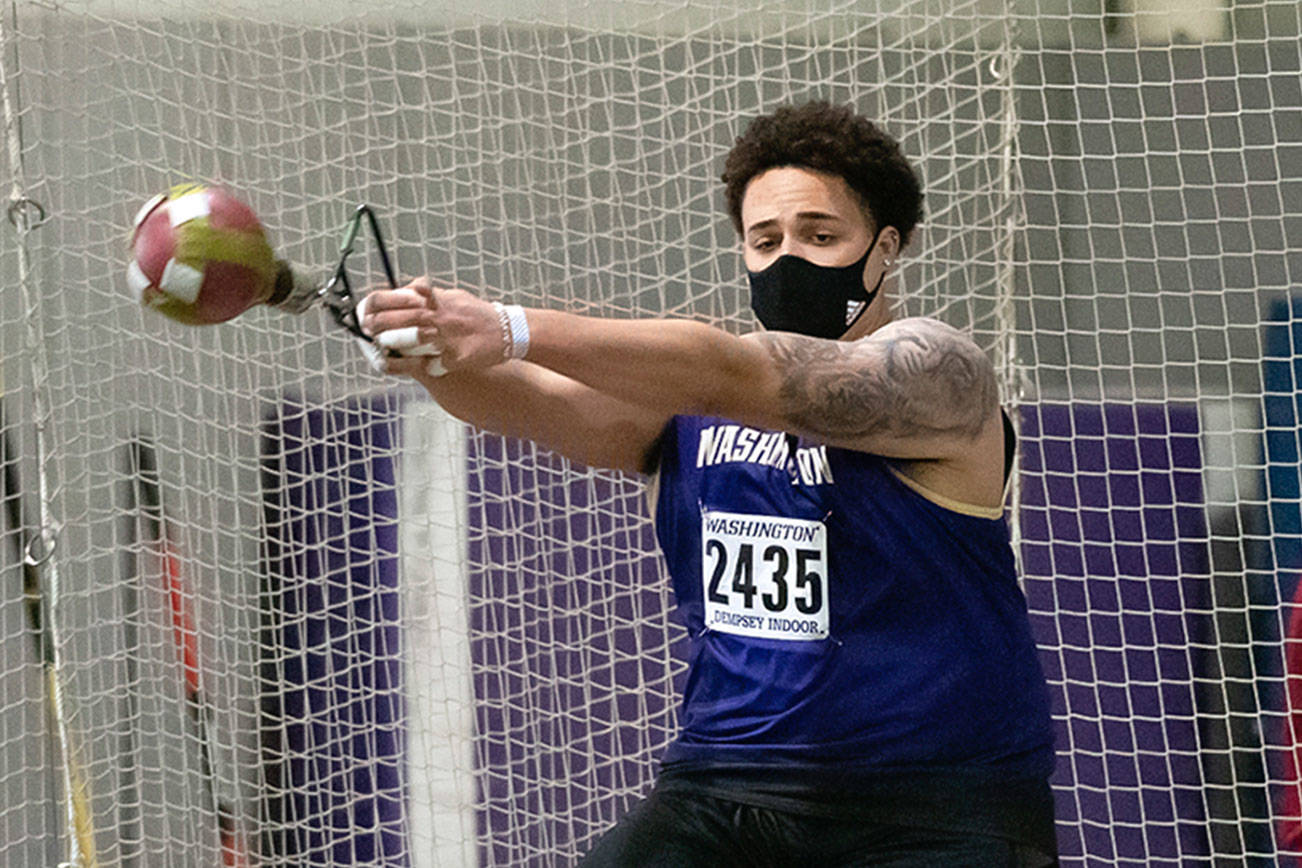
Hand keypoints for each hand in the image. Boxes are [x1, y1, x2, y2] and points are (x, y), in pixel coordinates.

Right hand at [357, 279, 440, 376]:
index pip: (376, 300)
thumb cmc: (422, 316)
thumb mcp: (422, 303)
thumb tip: (422, 286)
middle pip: (380, 320)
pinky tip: (428, 356)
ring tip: (435, 333)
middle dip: (408, 318)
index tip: (419, 300)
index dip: (396, 299)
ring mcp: (372, 347)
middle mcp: (366, 327)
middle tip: (431, 316)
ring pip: (385, 341)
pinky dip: (410, 361)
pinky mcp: (382, 364)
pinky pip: (391, 365)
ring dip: (411, 337)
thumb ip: (422, 293)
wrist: (431, 343)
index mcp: (370, 307)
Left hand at [362, 277, 506, 377]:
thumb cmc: (477, 313)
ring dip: (393, 347)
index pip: (397, 298)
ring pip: (410, 343)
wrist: (508, 330)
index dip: (376, 306)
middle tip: (368, 333)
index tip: (365, 314)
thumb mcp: (452, 295)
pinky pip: (431, 365)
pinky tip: (406, 370)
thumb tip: (405, 289)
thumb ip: (428, 294)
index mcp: (436, 301)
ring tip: (380, 351)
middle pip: (398, 320)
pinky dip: (417, 367)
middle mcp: (439, 317)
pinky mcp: (456, 357)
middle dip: (378, 328)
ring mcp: (448, 338)